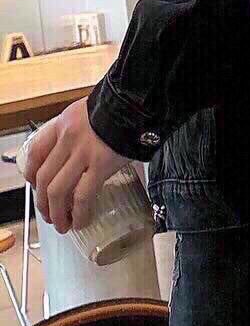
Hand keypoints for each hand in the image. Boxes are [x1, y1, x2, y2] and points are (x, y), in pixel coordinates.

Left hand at [23, 101, 128, 232]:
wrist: (141, 101)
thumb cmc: (122, 106)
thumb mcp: (93, 112)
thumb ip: (84, 129)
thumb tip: (88, 149)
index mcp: (64, 123)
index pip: (36, 152)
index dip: (32, 175)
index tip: (37, 187)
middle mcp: (68, 138)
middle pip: (44, 177)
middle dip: (43, 202)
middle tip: (49, 215)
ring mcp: (83, 152)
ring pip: (58, 190)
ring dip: (56, 213)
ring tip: (63, 225)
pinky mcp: (101, 164)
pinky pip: (83, 195)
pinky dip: (79, 213)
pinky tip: (81, 221)